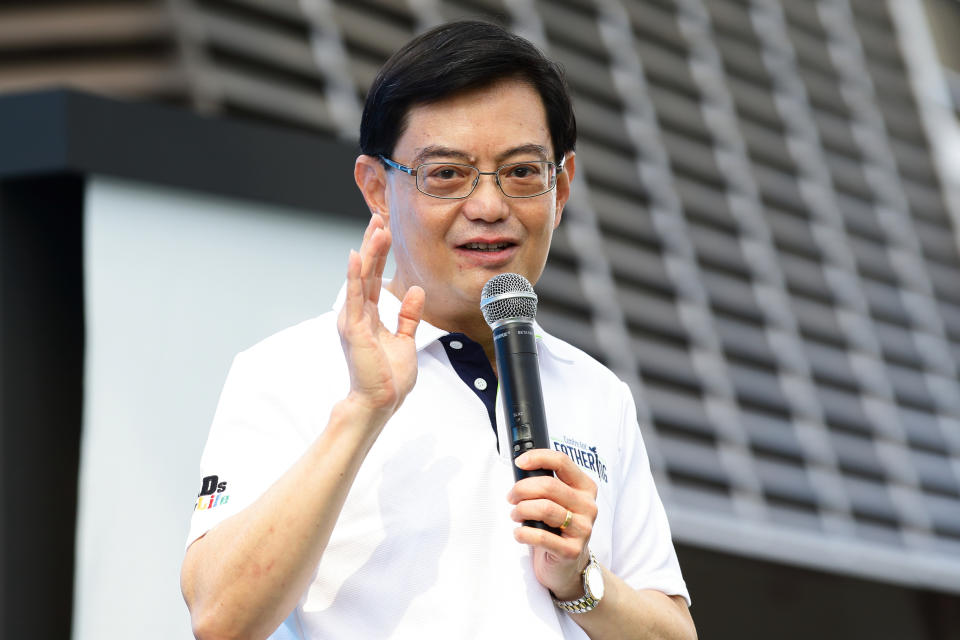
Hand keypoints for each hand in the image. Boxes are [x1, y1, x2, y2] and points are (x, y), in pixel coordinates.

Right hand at [338, 214, 424, 419]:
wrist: (380, 401)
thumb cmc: (389, 377)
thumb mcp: (405, 339)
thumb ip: (407, 315)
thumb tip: (414, 291)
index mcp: (368, 317)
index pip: (373, 279)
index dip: (379, 255)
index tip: (384, 231)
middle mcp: (357, 315)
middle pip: (365, 273)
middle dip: (373, 245)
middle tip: (378, 218)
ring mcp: (353, 320)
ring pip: (360, 278)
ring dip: (368, 252)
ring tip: (374, 228)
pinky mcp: (354, 328)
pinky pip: (354, 296)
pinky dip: (355, 275)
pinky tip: (357, 255)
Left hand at [506, 449, 598, 599]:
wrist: (568, 567)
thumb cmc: (557, 528)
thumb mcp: (558, 502)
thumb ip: (547, 485)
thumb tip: (522, 469)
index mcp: (585, 488)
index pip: (562, 462)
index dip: (538, 458)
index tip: (519, 463)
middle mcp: (588, 506)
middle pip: (549, 485)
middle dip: (522, 489)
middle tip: (511, 497)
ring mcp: (583, 529)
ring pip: (545, 508)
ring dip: (521, 510)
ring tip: (515, 515)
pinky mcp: (572, 550)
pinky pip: (542, 536)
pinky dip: (523, 533)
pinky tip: (519, 534)